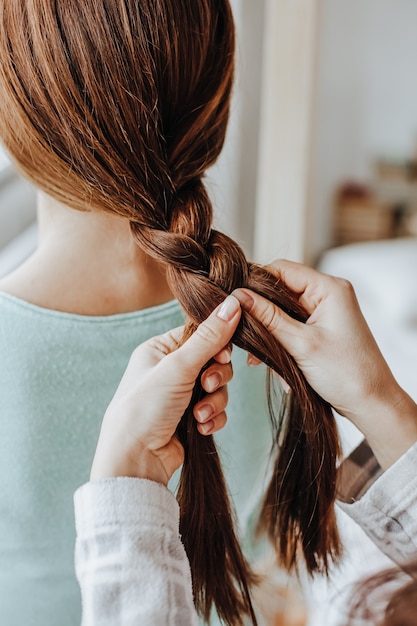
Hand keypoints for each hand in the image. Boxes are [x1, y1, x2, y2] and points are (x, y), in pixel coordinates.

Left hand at [91, 295, 241, 484]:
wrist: (134, 462)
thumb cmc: (144, 408)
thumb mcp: (178, 367)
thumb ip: (209, 338)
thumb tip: (233, 304)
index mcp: (159, 350)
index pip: (199, 334)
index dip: (216, 344)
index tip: (222, 355)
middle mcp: (169, 371)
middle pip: (213, 361)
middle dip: (216, 377)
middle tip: (208, 385)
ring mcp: (180, 395)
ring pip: (217, 388)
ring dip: (214, 401)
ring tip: (200, 414)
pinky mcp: (189, 418)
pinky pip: (215, 409)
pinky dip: (212, 417)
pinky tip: (200, 427)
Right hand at [234, 260, 416, 468]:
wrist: (372, 404)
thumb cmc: (347, 374)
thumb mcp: (300, 344)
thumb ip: (267, 317)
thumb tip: (238, 297)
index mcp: (329, 288)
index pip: (281, 269)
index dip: (255, 283)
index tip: (235, 301)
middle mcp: (328, 294)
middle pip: (280, 290)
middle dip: (261, 313)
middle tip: (241, 333)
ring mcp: (325, 312)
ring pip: (283, 311)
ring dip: (268, 331)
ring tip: (256, 357)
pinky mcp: (322, 329)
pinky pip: (292, 326)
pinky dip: (279, 341)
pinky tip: (271, 363)